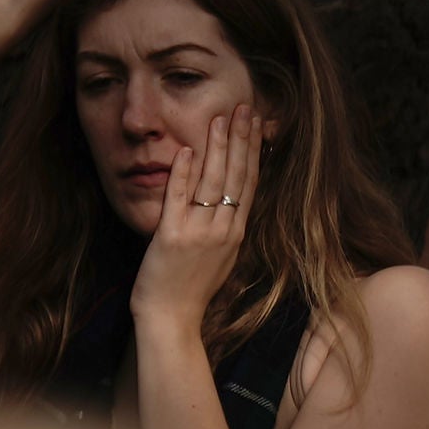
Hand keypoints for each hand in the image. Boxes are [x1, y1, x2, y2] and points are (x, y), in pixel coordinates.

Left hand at [130, 103, 257, 346]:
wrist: (172, 320)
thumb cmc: (192, 292)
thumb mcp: (220, 257)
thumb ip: (224, 227)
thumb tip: (229, 199)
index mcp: (236, 232)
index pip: (249, 182)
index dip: (253, 150)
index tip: (256, 124)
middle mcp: (224, 229)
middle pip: (236, 176)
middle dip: (241, 139)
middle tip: (244, 108)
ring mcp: (199, 233)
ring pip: (212, 182)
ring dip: (217, 148)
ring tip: (220, 119)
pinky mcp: (172, 238)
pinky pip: (178, 200)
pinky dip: (183, 174)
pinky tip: (186, 151)